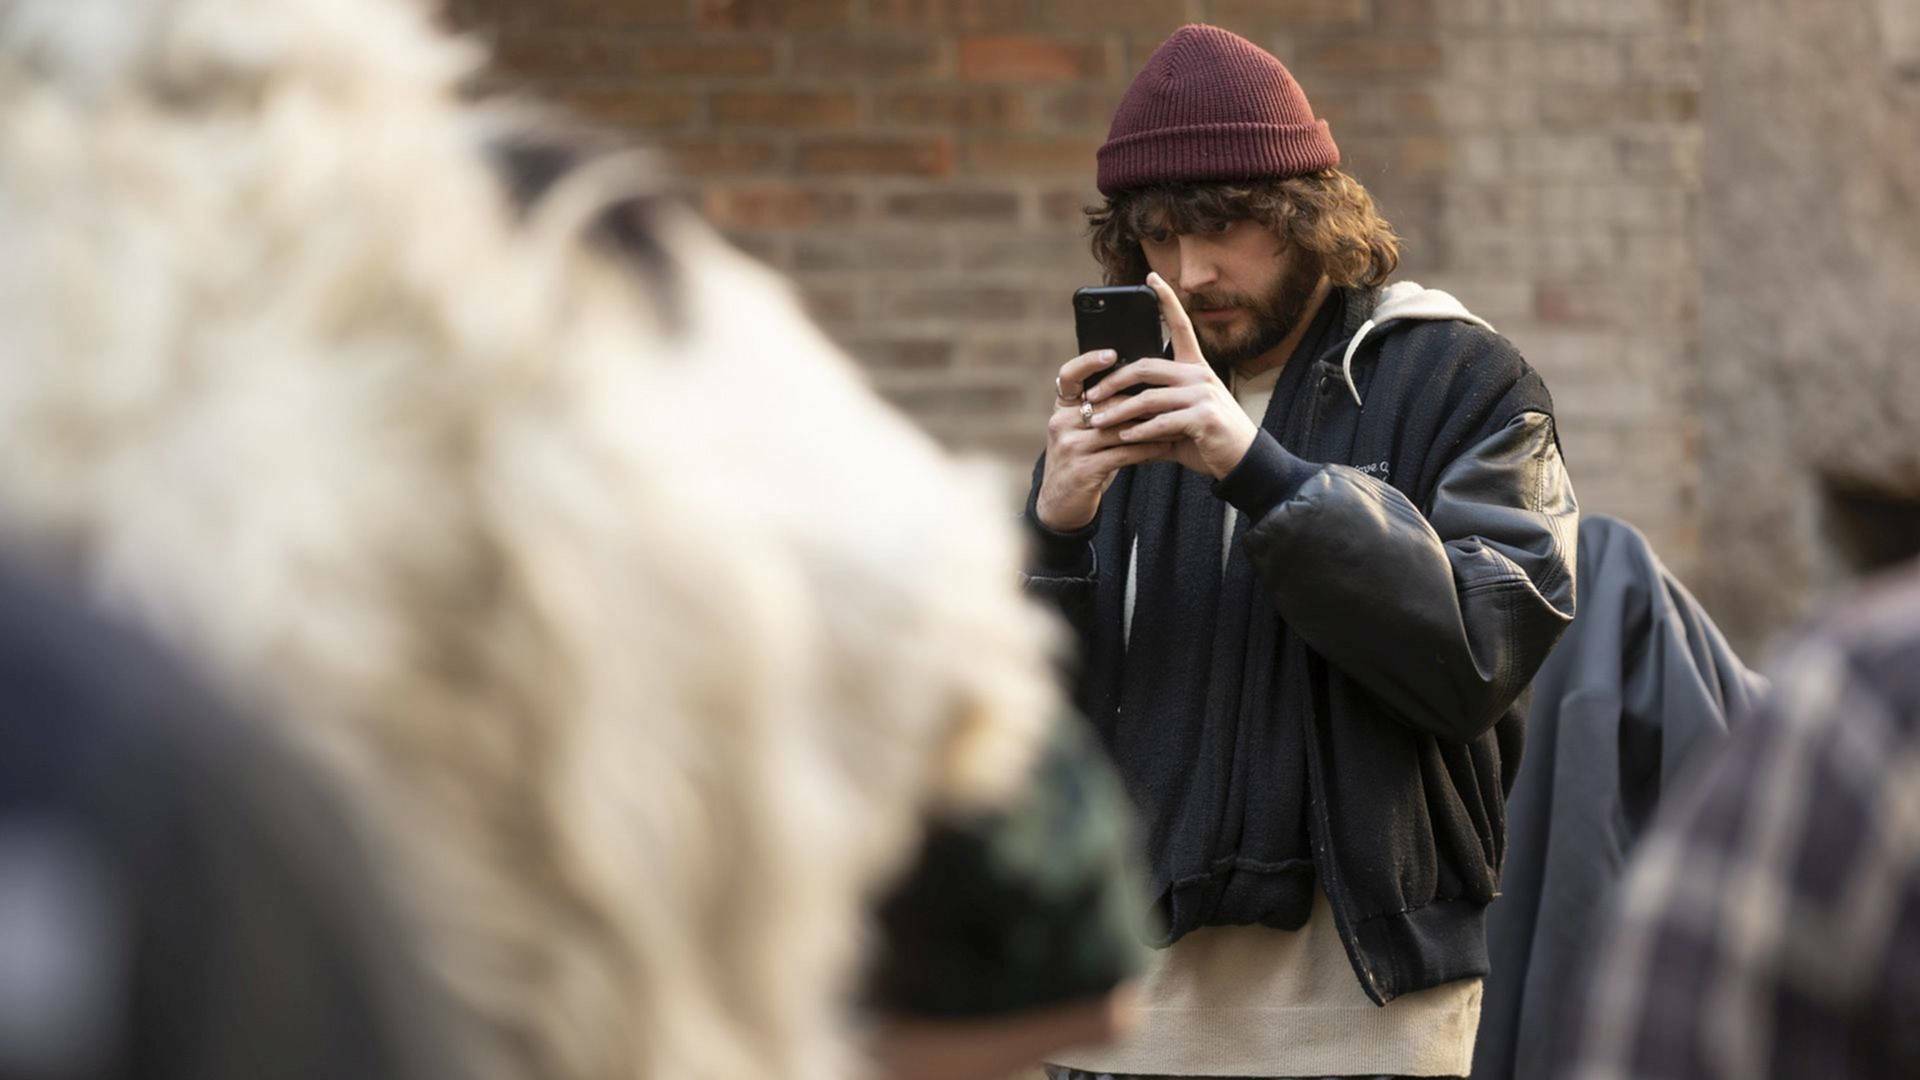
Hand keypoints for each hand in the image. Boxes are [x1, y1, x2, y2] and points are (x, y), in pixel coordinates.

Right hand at [1035, 349, 1170, 531]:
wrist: (1061, 506)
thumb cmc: (1083, 461)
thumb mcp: (1085, 432)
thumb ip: (1103, 410)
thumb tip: (1141, 384)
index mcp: (1062, 408)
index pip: (1069, 375)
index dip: (1088, 362)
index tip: (1112, 353)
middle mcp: (1061, 423)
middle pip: (1108, 403)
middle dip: (1143, 402)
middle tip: (1173, 395)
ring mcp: (1070, 446)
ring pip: (1119, 428)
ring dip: (1152, 426)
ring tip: (1177, 422)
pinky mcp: (1083, 469)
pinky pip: (1123, 453)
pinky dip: (1147, 448)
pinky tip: (1166, 446)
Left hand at [1080, 272, 1257, 480]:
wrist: (1242, 461)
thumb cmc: (1208, 437)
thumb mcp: (1180, 418)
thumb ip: (1152, 411)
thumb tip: (1116, 413)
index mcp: (1195, 367)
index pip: (1180, 325)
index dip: (1167, 299)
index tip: (1151, 277)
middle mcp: (1200, 375)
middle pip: (1146, 367)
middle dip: (1113, 380)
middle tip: (1089, 395)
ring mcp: (1203, 394)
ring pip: (1148, 398)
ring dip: (1118, 412)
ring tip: (1095, 422)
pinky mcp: (1204, 417)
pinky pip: (1161, 423)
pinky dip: (1138, 433)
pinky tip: (1123, 440)